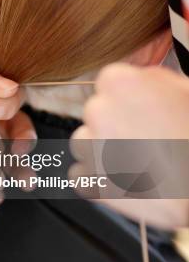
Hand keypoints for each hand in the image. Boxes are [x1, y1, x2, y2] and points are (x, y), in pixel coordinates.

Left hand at [72, 63, 188, 228]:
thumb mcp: (185, 91)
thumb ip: (153, 79)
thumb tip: (139, 80)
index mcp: (120, 83)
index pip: (109, 82)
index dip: (127, 97)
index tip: (140, 108)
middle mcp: (99, 111)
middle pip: (96, 112)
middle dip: (114, 123)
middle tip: (145, 137)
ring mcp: (93, 148)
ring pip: (85, 142)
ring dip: (102, 149)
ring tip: (136, 160)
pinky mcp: (92, 182)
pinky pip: (82, 175)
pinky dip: (98, 178)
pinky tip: (125, 179)